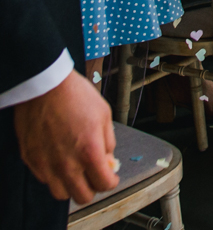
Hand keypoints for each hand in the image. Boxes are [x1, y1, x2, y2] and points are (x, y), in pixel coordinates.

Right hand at [14, 69, 118, 204]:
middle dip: (92, 188)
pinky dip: (54, 175)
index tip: (111, 176)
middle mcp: (67, 164)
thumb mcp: (104, 114)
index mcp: (89, 152)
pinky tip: (60, 159)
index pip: (103, 184)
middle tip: (94, 175)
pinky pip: (45, 179)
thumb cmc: (76, 96)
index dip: (111, 181)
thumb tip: (108, 158)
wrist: (46, 86)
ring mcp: (47, 165)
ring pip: (61, 193)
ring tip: (76, 169)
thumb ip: (108, 141)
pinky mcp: (31, 160)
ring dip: (72, 185)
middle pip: (82, 196)